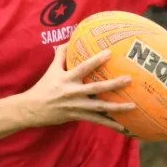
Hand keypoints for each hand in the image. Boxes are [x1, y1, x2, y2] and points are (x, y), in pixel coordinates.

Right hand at [20, 44, 135, 132]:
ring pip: (100, 107)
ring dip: (117, 107)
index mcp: (67, 79)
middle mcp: (73, 93)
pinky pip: (97, 121)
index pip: (83, 68)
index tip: (109, 53)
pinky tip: (124, 126)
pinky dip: (110, 124)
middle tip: (129, 79)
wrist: (32, 109)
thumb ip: (61, 54)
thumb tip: (70, 39)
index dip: (96, 60)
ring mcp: (77, 106)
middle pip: (96, 89)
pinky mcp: (78, 116)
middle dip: (113, 84)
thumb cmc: (44, 86)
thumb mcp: (51, 69)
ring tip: (133, 105)